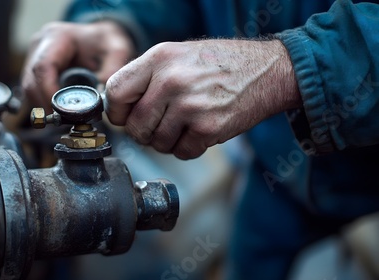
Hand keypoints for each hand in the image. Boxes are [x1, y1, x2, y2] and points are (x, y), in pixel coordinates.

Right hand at [22, 21, 134, 109]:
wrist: (100, 38)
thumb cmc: (106, 42)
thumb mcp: (117, 50)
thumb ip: (112, 71)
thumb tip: (102, 97)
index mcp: (57, 37)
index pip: (42, 68)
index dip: (48, 93)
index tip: (62, 112)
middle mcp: (39, 45)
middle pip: (31, 82)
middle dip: (47, 105)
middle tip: (66, 120)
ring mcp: (33, 57)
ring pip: (29, 90)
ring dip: (44, 106)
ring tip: (66, 116)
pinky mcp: (33, 70)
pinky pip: (33, 92)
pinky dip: (45, 104)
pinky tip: (61, 110)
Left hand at [105, 39, 300, 158]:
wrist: (267, 70)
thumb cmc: (219, 63)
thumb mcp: (177, 55)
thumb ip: (146, 77)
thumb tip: (118, 108)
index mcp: (159, 58)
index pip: (115, 92)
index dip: (117, 111)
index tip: (125, 117)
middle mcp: (171, 80)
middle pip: (135, 125)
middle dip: (144, 132)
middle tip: (158, 125)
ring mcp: (190, 105)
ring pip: (157, 143)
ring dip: (167, 141)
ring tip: (184, 124)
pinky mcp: (208, 128)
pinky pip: (181, 152)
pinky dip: (187, 148)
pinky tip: (199, 131)